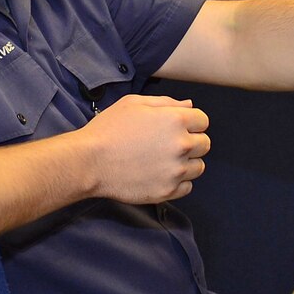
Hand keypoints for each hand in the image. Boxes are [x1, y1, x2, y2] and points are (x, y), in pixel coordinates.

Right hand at [82, 94, 209, 202]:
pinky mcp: (167, 191)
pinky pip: (187, 187)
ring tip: (163, 161)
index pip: (203, 121)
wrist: (88, 162)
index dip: (190, 123)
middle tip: (168, 145)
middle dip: (191, 142)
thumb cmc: (108, 130)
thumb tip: (189, 106)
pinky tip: (160, 175)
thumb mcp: (134, 103)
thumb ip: (166, 102)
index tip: (176, 128)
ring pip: (198, 167)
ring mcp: (176, 170)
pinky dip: (178, 183)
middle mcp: (181, 145)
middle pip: (204, 144)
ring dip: (186, 163)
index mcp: (176, 120)